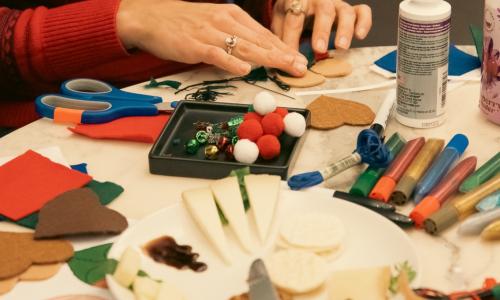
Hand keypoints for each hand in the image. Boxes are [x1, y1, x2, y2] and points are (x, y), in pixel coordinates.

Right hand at [116, 0, 307, 75]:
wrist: (150, 17)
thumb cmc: (184, 22)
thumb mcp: (215, 23)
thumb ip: (236, 36)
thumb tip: (256, 52)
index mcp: (233, 16)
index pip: (264, 34)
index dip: (284, 48)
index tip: (299, 60)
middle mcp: (225, 22)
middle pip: (260, 40)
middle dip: (284, 54)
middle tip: (302, 67)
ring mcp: (211, 33)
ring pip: (245, 47)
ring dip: (268, 58)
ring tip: (286, 67)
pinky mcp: (195, 45)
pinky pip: (217, 54)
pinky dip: (231, 62)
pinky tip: (245, 69)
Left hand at [272, 0, 371, 51]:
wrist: (303, 3)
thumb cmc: (292, 14)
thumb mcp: (281, 22)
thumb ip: (281, 37)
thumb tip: (279, 60)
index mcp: (298, 0)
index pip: (295, 17)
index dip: (292, 37)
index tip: (292, 57)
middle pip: (324, 10)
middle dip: (322, 30)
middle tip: (319, 48)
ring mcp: (337, 4)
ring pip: (345, 12)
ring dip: (344, 30)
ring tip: (341, 47)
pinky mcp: (351, 10)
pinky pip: (363, 12)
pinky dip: (364, 22)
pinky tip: (360, 36)